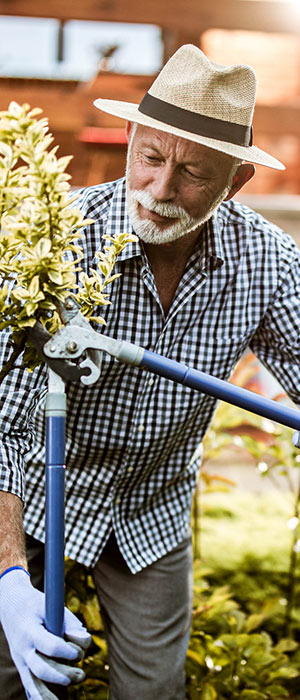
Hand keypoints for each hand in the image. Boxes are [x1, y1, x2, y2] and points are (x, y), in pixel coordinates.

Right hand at [0, 568, 90, 699]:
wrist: (9, 605)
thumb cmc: (35, 604)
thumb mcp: (50, 605)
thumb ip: (69, 622)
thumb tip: (85, 640)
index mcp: (30, 630)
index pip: (49, 646)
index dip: (67, 651)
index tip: (79, 652)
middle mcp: (23, 648)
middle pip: (42, 670)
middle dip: (63, 675)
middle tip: (80, 675)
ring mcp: (20, 659)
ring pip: (33, 683)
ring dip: (53, 692)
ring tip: (72, 686)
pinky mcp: (21, 665)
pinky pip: (29, 686)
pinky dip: (39, 696)